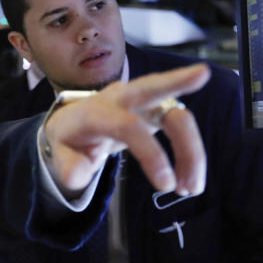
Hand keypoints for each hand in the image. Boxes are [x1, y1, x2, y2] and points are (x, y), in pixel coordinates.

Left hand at [44, 64, 209, 198]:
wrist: (73, 124)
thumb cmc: (69, 138)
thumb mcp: (60, 154)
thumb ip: (68, 167)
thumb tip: (76, 177)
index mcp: (95, 110)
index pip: (128, 126)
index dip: (151, 154)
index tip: (166, 185)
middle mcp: (120, 99)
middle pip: (151, 87)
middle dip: (177, 79)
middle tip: (202, 74)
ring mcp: (141, 101)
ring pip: (175, 114)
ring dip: (192, 149)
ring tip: (193, 188)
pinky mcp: (156, 108)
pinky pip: (179, 124)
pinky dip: (189, 151)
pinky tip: (190, 179)